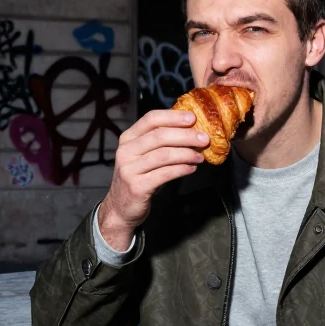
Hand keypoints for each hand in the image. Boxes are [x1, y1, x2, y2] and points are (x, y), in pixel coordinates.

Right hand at [98, 110, 207, 249]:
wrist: (120, 208)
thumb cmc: (138, 178)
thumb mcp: (143, 156)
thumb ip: (159, 142)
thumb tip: (191, 131)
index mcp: (128, 138)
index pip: (151, 119)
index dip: (173, 117)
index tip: (192, 118)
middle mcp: (126, 151)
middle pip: (160, 136)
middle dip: (186, 136)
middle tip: (204, 139)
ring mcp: (129, 169)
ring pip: (164, 155)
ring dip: (186, 154)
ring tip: (200, 156)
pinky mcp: (137, 186)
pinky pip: (165, 174)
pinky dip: (182, 169)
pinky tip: (191, 168)